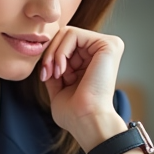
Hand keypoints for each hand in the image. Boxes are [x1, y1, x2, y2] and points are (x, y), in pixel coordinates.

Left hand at [40, 26, 127, 150]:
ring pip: (66, 32)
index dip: (49, 57)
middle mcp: (102, 52)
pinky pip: (73, 34)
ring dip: (54, 54)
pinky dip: (61, 51)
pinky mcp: (109, 44)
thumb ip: (54, 68)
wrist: (86, 121)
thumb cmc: (74, 113)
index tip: (44, 76)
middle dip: (49, 54)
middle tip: (47, 74)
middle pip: (64, 35)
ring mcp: (108, 46)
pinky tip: (63, 70)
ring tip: (56, 74)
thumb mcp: (59, 87)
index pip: (64, 44)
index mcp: (93, 61)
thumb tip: (45, 53)